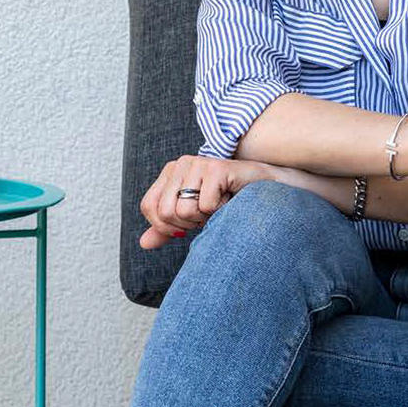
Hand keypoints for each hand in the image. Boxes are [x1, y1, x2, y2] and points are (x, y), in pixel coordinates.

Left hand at [137, 155, 268, 248]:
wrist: (265, 190)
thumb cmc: (227, 203)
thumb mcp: (192, 218)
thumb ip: (167, 229)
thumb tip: (143, 244)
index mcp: (170, 172)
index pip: (149, 207)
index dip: (165, 225)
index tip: (186, 225)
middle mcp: (181, 163)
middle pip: (165, 212)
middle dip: (188, 224)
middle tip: (207, 213)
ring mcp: (198, 163)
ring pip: (184, 211)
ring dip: (205, 218)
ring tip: (219, 205)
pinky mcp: (216, 168)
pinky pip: (206, 206)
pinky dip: (220, 211)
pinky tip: (230, 199)